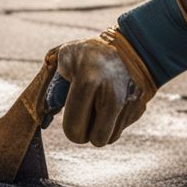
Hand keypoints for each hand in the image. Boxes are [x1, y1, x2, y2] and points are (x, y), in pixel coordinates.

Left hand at [50, 30, 156, 146]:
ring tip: (97, 106)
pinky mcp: (139, 108)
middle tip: (84, 117)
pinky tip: (112, 103)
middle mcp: (111, 95)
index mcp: (87, 81)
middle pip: (96, 140)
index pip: (75, 128)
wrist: (132, 46)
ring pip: (110, 139)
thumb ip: (52, 86)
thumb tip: (46, 116)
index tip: (71, 120)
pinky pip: (121, 129)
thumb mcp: (65, 58)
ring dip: (101, 129)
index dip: (70, 128)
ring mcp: (128, 103)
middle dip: (87, 133)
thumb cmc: (89, 53)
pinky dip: (113, 122)